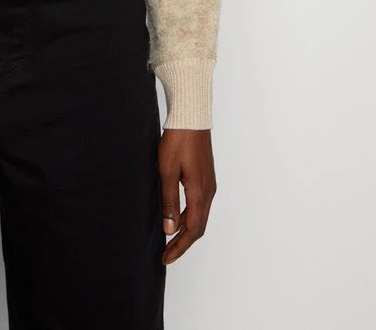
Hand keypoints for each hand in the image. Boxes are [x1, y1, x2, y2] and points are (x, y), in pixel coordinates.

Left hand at [157, 128, 216, 264]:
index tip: (166, 258)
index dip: (179, 247)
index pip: (192, 230)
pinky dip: (188, 217)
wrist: (191, 117)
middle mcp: (209, 192)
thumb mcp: (167, 171)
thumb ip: (168, 201)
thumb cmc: (177, 141)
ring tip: (169, 239)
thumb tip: (169, 230)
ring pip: (199, 216)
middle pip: (198, 227)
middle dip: (183, 243)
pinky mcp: (206, 178)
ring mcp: (209, 184)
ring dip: (185, 230)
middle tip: (166, 254)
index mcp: (200, 193)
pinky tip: (176, 216)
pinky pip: (199, 205)